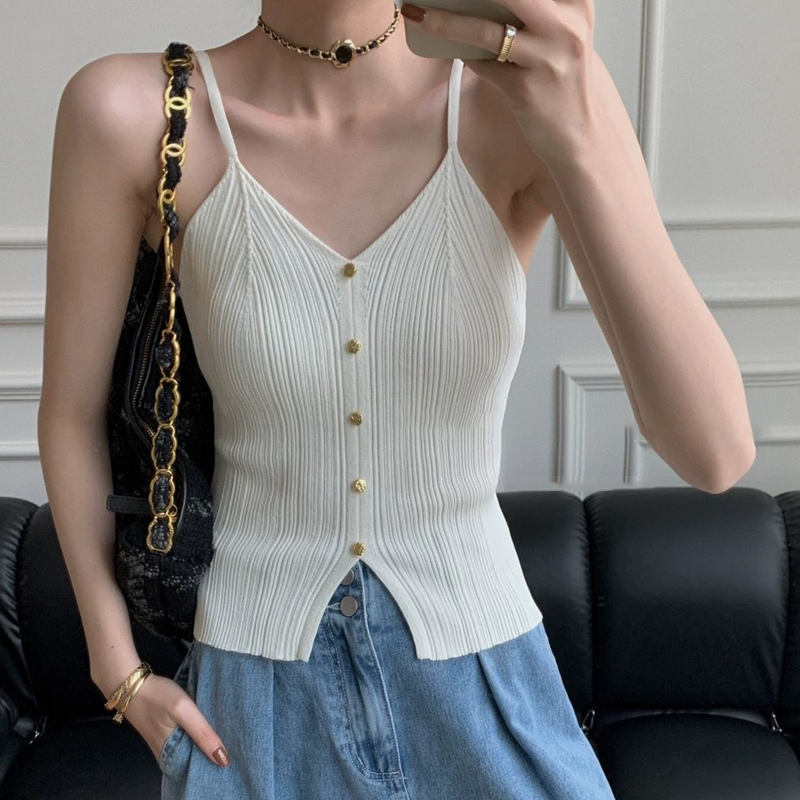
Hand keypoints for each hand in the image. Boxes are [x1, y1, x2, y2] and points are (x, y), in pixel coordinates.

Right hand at [111, 672, 230, 768]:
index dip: (216, 768)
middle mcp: (168, 756)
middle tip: (237, 750)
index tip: (235, 763)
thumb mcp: (184, 710)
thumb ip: (202, 733)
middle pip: (196, 762)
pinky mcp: (166, 734)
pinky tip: (211, 730)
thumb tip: (223, 759)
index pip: (198, 771)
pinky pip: (186, 741)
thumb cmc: (157, 696)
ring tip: (230, 740)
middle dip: (214, 757)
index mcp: (171, 757)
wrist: (131, 684)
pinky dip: (197, 737)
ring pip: (191, 751)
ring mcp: (166, 745)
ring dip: (206, 746)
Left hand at [401, 0, 602, 165]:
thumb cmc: (560, 77)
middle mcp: (566, 25)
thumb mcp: (559, 33)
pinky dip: (463, 54)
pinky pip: (483, 65)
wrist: (579, 133)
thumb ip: (529, 11)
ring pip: (486, 31)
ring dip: (447, 22)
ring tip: (419, 14)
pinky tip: (446, 46)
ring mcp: (547, 59)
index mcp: (576, 2)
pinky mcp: (525, 90)